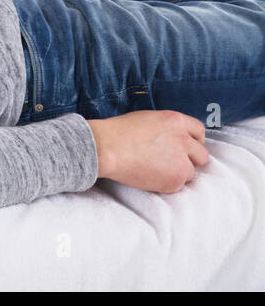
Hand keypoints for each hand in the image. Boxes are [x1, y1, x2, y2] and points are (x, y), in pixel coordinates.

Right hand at [87, 110, 210, 192]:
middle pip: (201, 155)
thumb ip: (167, 128)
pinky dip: (166, 184)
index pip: (199, 131)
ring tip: (155, 170)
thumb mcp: (147, 119)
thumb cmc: (118, 132)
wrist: (104, 148)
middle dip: (190, 159)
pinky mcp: (175, 179)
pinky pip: (178, 185)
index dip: (193, 141)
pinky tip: (150, 177)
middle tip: (172, 162)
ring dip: (177, 173)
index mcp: (176, 121)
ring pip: (190, 172)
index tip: (186, 148)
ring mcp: (181, 161)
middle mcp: (184, 140)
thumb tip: (174, 139)